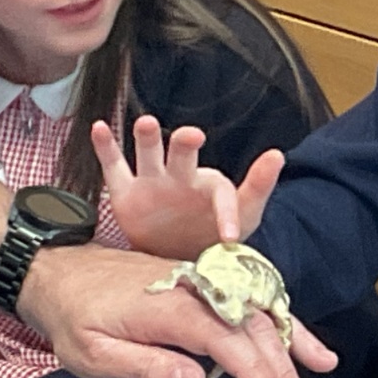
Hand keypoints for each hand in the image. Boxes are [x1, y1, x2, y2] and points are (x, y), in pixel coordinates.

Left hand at [18, 245, 337, 377]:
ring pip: (261, 322)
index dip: (255, 374)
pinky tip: (312, 354)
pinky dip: (286, 330)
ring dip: (289, 362)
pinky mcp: (209, 290)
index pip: (225, 341)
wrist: (61, 271)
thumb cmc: (73, 317)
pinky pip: (256, 309)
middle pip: (253, 333)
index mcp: (169, 307)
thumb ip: (145, 368)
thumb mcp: (91, 354)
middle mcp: (197, 290)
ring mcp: (206, 287)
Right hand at [93, 116, 282, 257]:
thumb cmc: (210, 233)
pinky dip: (105, 146)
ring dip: (146, 138)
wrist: (173, 254)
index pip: (220, 191)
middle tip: (191, 135)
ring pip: (148, 152)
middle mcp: (180, 175)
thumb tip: (278, 153)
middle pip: (181, 152)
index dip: (225, 212)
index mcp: (209, 185)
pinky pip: (114, 165)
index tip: (229, 237)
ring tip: (145, 123)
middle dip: (184, 143)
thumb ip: (258, 187)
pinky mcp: (125, 191)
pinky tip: (99, 128)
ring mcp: (151, 180)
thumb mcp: (243, 216)